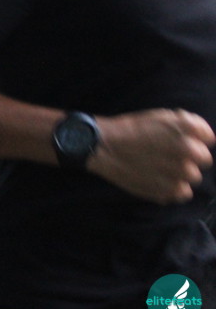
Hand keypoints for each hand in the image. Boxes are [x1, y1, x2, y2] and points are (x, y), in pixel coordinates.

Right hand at [88, 109, 214, 203]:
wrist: (104, 147)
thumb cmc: (131, 129)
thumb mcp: (160, 115)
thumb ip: (188, 123)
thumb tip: (205, 136)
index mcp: (188, 132)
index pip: (208, 139)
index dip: (195, 139)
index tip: (179, 140)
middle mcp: (189, 153)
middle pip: (203, 161)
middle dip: (189, 157)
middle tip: (167, 155)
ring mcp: (179, 175)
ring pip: (193, 178)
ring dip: (181, 173)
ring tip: (161, 168)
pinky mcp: (167, 192)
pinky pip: (181, 193)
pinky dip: (172, 188)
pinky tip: (157, 179)